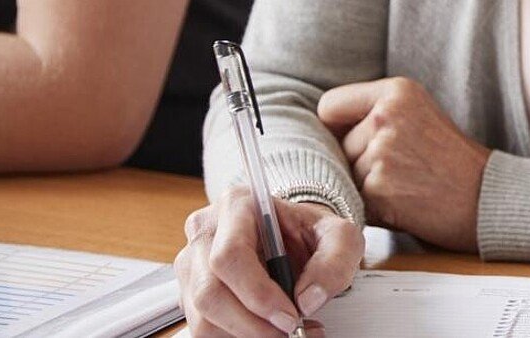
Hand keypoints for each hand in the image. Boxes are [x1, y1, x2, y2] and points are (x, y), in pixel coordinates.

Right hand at [175, 186, 358, 337]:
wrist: (294, 238)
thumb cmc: (310, 232)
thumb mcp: (340, 236)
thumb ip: (335, 261)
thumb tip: (308, 299)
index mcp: (236, 205)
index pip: (230, 255)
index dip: (258, 294)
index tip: (290, 315)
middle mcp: (205, 232)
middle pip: (209, 292)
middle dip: (252, 323)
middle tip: (288, 330)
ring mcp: (191, 264)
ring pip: (202, 316)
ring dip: (244, 334)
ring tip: (283, 330)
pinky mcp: (189, 292)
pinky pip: (202, 327)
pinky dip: (235, 337)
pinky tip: (264, 330)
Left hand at [318, 76, 489, 251]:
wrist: (485, 196)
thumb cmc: (451, 158)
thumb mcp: (418, 113)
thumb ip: (373, 112)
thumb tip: (321, 129)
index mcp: (396, 91)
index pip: (330, 106)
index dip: (338, 127)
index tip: (357, 139)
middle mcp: (386, 117)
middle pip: (337, 145)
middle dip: (358, 160)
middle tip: (400, 167)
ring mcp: (381, 153)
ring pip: (344, 173)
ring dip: (365, 185)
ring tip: (404, 184)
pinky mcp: (378, 190)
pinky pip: (353, 199)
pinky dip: (372, 207)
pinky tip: (403, 202)